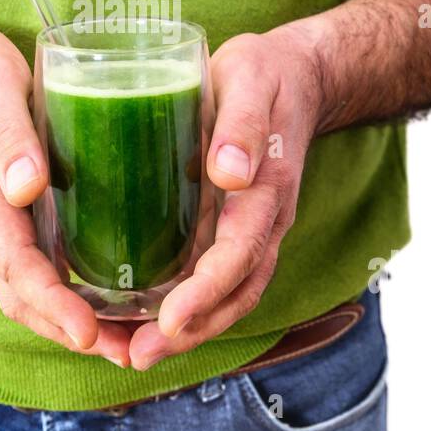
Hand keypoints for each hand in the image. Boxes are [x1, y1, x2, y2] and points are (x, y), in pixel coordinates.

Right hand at [0, 17, 132, 366]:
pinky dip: (73, 295)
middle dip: (71, 331)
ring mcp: (2, 221)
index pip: (15, 264)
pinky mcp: (17, 214)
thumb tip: (28, 187)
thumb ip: (5, 133)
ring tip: (129, 344)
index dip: (52, 303)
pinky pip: (40, 267)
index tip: (88, 331)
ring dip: (75, 322)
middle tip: (127, 353)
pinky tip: (114, 301)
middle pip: (23, 294)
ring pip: (31, 289)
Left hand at [128, 22, 324, 370]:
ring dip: (188, 331)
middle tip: (137, 356)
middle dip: (190, 331)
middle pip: (237, 292)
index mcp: (268, 188)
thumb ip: (241, 124)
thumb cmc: (264, 74)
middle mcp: (266, 219)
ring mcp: (254, 228)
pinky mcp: (236, 227)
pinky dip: (190, 308)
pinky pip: (218, 278)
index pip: (241, 253)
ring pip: (230, 295)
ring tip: (134, 354)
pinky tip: (143, 320)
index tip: (169, 320)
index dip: (207, 291)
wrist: (296, 75)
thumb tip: (229, 174)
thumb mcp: (249, 80)